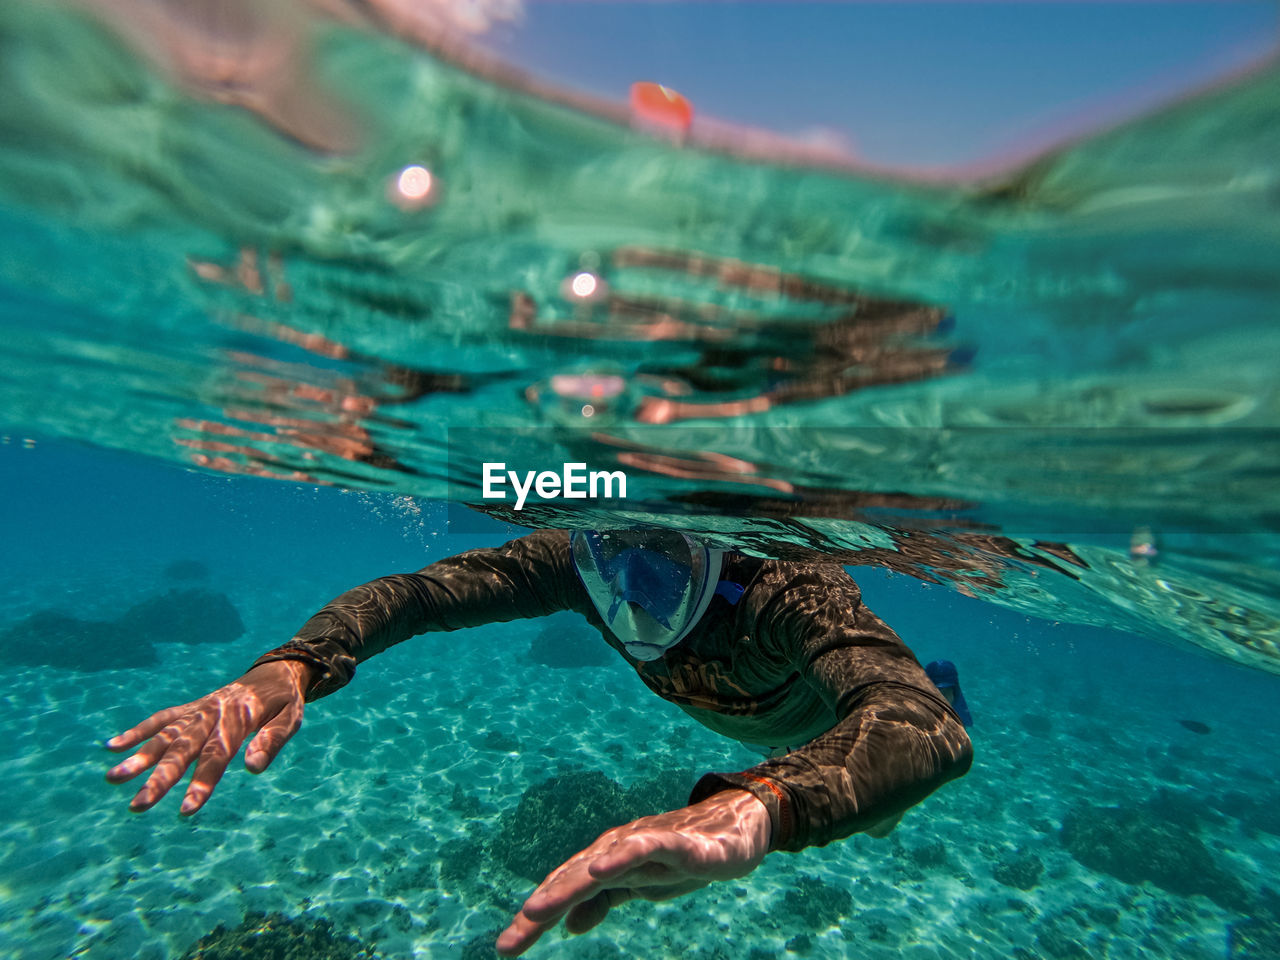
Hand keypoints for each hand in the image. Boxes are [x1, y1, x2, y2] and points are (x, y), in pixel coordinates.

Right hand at [104, 659, 312, 814]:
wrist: (275, 671)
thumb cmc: (285, 701)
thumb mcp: (292, 718)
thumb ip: (273, 740)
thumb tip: (253, 768)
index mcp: (238, 718)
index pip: (217, 755)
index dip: (202, 782)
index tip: (186, 809)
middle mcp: (211, 714)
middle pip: (183, 749)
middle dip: (160, 778)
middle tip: (138, 805)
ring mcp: (197, 711)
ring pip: (165, 735)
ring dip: (139, 756)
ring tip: (113, 778)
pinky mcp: (189, 710)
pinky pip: (161, 719)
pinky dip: (137, 731)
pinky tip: (112, 747)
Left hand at [496, 789, 770, 955]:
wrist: (734, 829)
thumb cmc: (681, 857)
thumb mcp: (640, 887)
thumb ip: (605, 900)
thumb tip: (570, 923)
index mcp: (607, 862)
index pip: (564, 890)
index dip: (536, 918)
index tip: (508, 946)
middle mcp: (617, 849)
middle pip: (571, 880)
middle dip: (539, 910)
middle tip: (508, 944)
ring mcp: (645, 842)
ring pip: (599, 864)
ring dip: (565, 886)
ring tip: (535, 911)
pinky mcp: (677, 841)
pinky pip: (645, 846)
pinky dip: (620, 856)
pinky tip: (599, 869)